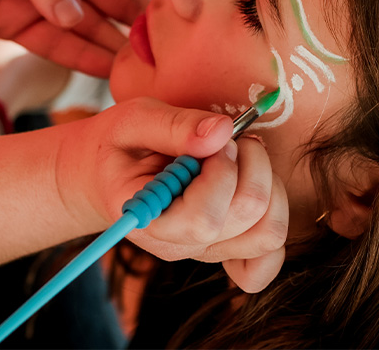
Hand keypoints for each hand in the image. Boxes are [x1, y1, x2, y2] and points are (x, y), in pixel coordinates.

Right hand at [63, 98, 287, 291]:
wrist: (105, 174)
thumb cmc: (119, 145)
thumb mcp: (133, 120)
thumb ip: (175, 125)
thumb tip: (223, 131)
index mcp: (150, 220)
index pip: (205, 218)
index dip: (222, 170)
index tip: (214, 140)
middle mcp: (182, 245)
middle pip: (247, 217)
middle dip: (252, 164)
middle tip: (231, 140)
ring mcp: (207, 251)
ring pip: (270, 234)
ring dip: (269, 184)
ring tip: (243, 158)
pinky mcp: (227, 247)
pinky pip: (269, 257)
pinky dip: (273, 220)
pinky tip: (250, 186)